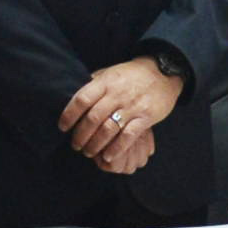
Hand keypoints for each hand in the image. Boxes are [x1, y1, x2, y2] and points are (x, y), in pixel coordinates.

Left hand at [57, 56, 184, 173]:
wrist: (164, 72)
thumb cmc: (132, 74)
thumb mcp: (111, 72)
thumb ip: (94, 83)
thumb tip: (73, 94)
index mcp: (106, 82)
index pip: (82, 99)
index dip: (69, 115)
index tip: (63, 127)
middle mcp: (117, 94)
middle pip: (93, 118)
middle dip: (80, 136)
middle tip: (75, 145)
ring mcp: (132, 106)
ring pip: (108, 129)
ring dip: (95, 145)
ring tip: (88, 152)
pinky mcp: (146, 117)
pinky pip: (128, 136)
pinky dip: (116, 148)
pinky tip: (107, 156)